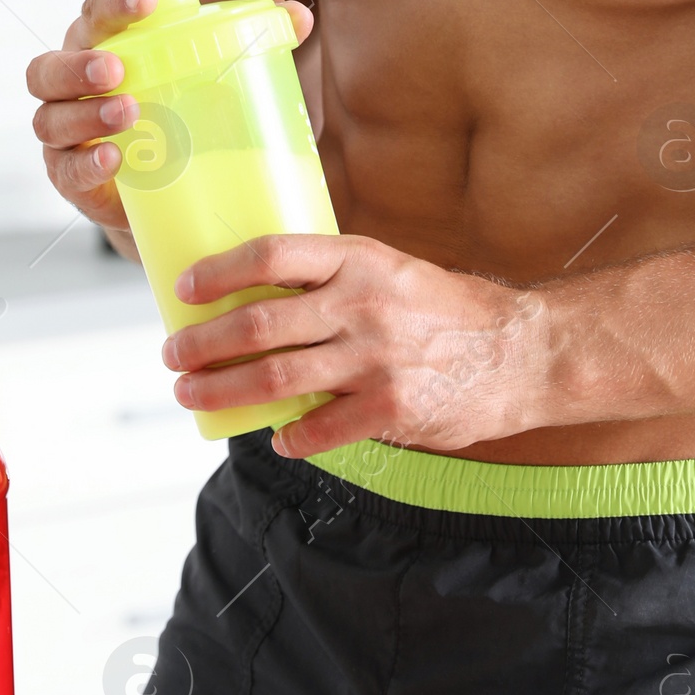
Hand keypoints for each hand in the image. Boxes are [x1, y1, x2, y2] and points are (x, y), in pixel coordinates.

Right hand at [25, 0, 313, 248]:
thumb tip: (298, 17)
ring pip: (50, 118)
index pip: (96, 12)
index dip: (115, 3)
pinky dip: (86, 165)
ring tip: (128, 112)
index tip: (148, 0)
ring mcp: (64, 134)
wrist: (172, 187)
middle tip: (116, 69)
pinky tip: (113, 160)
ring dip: (85, 115)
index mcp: (104, 43)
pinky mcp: (70, 179)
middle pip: (49, 67)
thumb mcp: (216, 70)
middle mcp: (72, 84)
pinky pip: (65, 171)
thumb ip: (254, 38)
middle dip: (78, 65)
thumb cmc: (185, 106)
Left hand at [161, 232, 551, 456]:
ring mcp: (375, 358)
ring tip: (194, 395)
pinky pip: (320, 427)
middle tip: (175, 357)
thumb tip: (261, 292)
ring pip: (275, 379)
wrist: (520, 351)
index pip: (272, 256)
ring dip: (223, 390)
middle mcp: (362, 304)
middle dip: (203, 345)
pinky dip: (290, 437)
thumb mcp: (391, 269)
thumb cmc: (447, 309)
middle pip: (259, 324)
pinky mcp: (391, 407)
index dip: (219, 272)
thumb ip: (334, 277)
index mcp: (358, 259)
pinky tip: (277, 439)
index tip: (185, 289)